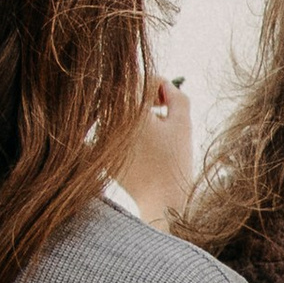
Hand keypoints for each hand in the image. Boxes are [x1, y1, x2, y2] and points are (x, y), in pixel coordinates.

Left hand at [107, 73, 196, 228]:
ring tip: (156, 132)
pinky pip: (112, 133)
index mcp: (128, 110)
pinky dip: (127, 133)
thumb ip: (175, 94)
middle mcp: (108, 122)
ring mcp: (101, 139)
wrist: (162, 201)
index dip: (158, 84)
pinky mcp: (101, 154)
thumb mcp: (182, 122)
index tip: (168, 100)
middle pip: (124, 95)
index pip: (140, 80)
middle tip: (162, 111)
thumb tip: (164, 85)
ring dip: (135, 115)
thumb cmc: (175, 161)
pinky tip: (143, 148)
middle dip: (144, 98)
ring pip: (117, 113)